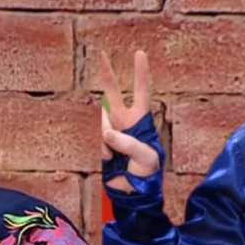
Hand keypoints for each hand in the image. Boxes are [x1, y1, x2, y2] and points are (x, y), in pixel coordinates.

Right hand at [100, 50, 160, 192]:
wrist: (132, 191)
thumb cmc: (147, 172)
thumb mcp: (146, 157)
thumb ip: (128, 143)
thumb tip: (107, 133)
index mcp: (141, 120)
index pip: (140, 92)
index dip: (140, 73)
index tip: (139, 53)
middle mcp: (125, 121)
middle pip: (113, 93)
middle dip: (107, 74)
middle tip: (102, 54)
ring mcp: (112, 130)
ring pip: (102, 121)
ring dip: (106, 137)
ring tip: (115, 154)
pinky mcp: (102, 142)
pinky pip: (98, 139)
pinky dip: (103, 150)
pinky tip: (110, 159)